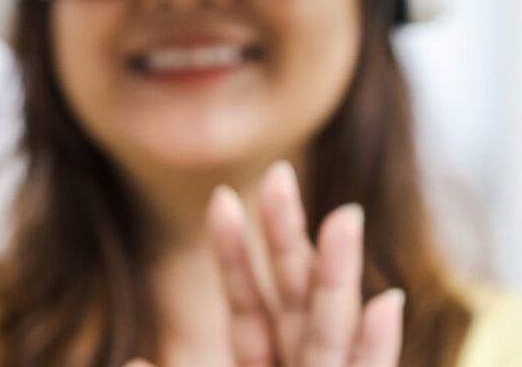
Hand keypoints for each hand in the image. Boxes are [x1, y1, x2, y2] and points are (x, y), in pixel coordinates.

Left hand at [127, 163, 403, 366]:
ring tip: (345, 215)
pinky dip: (376, 347)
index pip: (249, 307)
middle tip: (277, 172)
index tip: (222, 200)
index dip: (235, 255)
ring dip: (338, 274)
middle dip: (287, 239)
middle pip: (293, 299)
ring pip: (330, 329)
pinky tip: (387, 301)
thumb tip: (135, 358)